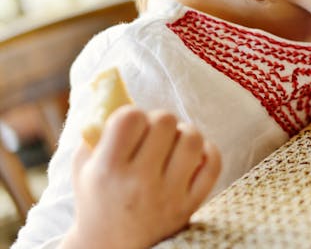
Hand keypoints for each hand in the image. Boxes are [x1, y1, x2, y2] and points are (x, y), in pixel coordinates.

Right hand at [61, 106, 221, 248]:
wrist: (112, 247)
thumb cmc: (96, 197)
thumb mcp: (83, 166)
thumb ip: (95, 129)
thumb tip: (113, 90)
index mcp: (107, 170)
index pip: (130, 117)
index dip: (132, 113)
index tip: (130, 125)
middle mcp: (139, 183)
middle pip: (165, 121)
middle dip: (159, 120)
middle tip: (153, 133)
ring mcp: (168, 195)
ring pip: (192, 138)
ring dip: (184, 132)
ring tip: (174, 141)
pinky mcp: (190, 205)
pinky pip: (213, 164)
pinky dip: (207, 151)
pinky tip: (193, 154)